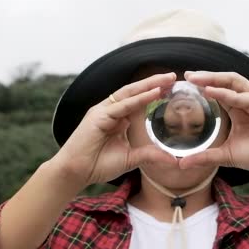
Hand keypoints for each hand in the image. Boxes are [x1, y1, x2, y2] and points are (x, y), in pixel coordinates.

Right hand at [53, 73, 177, 185]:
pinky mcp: (98, 116)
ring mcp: (103, 111)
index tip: (171, 88)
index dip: (153, 93)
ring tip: (167, 79)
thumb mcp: (131, 159)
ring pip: (129, 93)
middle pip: (134, 92)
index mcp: (117, 118)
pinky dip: (139, 98)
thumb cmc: (98, 165)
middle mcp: (110, 111)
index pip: (137, 100)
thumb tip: (173, 160)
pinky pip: (123, 105)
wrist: (76, 172)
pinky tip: (154, 93)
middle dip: (154, 83)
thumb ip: (149, 155)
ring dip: (149, 85)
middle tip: (173, 76)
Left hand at [179, 71, 248, 174]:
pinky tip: (210, 92)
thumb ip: (205, 157)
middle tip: (187, 76)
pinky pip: (242, 96)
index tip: (183, 85)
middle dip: (205, 77)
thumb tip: (181, 165)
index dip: (202, 86)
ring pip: (232, 82)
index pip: (217, 90)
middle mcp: (247, 99)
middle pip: (223, 81)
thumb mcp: (226, 155)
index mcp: (238, 107)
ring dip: (213, 79)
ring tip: (195, 79)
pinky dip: (225, 93)